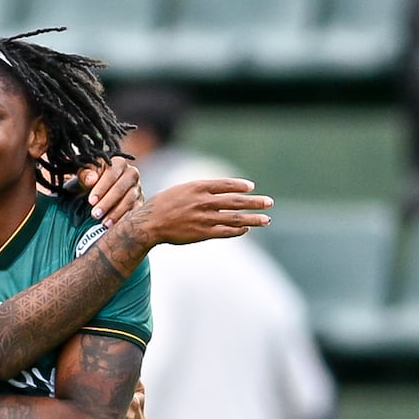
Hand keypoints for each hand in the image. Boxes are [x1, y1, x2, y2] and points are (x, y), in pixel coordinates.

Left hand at [75, 156, 143, 227]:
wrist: (99, 191)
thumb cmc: (91, 181)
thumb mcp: (85, 176)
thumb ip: (86, 175)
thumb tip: (91, 180)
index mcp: (118, 163)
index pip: (111, 174)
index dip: (101, 188)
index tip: (91, 201)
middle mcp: (132, 174)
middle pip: (121, 188)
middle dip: (107, 203)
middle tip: (95, 214)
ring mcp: (137, 188)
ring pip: (129, 201)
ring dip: (116, 213)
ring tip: (104, 223)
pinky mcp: (140, 202)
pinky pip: (136, 211)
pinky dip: (125, 220)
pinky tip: (115, 227)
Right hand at [126, 177, 271, 245]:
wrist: (149, 224)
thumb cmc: (163, 205)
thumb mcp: (181, 189)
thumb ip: (199, 190)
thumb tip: (218, 192)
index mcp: (198, 188)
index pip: (225, 185)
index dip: (240, 186)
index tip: (251, 187)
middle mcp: (203, 202)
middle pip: (235, 201)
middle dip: (254, 202)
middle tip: (269, 202)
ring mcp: (204, 218)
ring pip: (234, 218)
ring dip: (252, 219)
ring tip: (266, 219)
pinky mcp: (203, 233)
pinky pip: (225, 232)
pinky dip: (237, 230)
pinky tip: (245, 229)